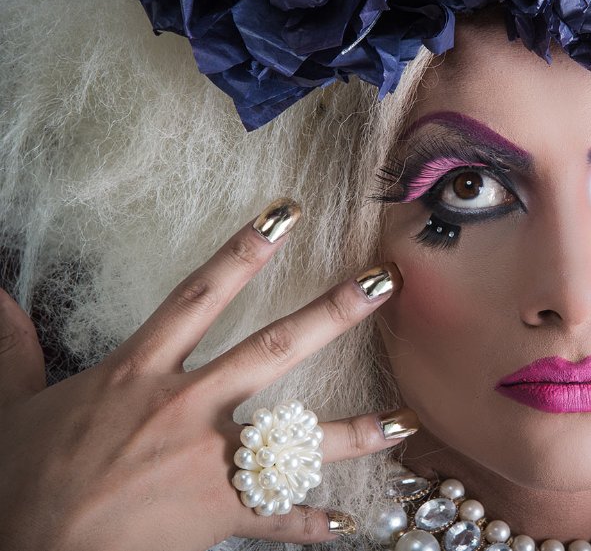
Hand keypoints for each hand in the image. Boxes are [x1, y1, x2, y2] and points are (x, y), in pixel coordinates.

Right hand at [0, 198, 413, 550]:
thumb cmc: (17, 480)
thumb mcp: (12, 406)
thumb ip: (12, 349)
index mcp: (138, 372)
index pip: (200, 294)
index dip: (244, 249)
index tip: (287, 214)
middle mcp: (184, 407)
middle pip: (272, 348)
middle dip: (332, 312)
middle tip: (382, 281)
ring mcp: (206, 462)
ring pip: (298, 440)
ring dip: (356, 431)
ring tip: (407, 421)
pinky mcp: (215, 515)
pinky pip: (276, 520)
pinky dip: (311, 525)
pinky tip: (350, 523)